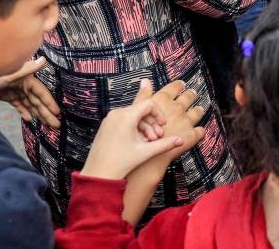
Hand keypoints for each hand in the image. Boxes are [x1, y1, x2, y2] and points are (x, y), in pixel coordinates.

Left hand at [0, 57, 60, 128]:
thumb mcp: (9, 74)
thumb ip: (28, 68)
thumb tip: (44, 60)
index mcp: (26, 79)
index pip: (41, 93)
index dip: (50, 103)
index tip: (58, 113)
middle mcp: (22, 85)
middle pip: (37, 101)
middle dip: (47, 113)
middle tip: (56, 125)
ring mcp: (14, 91)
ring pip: (29, 105)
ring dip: (38, 114)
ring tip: (47, 125)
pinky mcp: (5, 96)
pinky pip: (18, 106)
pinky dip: (24, 112)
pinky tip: (29, 119)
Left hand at [81, 79, 205, 180]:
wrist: (98, 175)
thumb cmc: (120, 163)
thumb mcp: (146, 152)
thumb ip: (165, 144)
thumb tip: (180, 140)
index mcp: (126, 116)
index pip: (148, 104)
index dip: (159, 114)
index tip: (163, 125)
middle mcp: (116, 114)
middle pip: (141, 111)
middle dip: (152, 123)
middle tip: (157, 137)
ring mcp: (109, 120)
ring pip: (133, 116)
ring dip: (144, 127)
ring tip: (148, 142)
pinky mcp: (106, 126)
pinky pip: (123, 121)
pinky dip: (133, 129)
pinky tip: (138, 143)